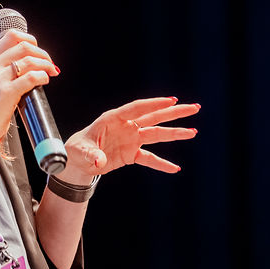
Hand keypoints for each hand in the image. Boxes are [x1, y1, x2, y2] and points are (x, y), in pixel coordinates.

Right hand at [0, 29, 59, 150]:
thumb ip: (3, 71)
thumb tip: (28, 65)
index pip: (11, 36)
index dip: (30, 40)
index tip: (38, 51)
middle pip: (24, 45)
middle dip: (42, 52)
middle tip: (49, 63)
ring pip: (30, 60)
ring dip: (46, 64)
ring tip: (51, 72)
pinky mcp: (6, 92)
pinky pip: (31, 77)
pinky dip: (42, 76)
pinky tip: (45, 80)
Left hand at [58, 97, 199, 184]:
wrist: (76, 162)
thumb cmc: (75, 151)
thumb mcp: (80, 152)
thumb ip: (91, 154)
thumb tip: (100, 162)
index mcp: (113, 119)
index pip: (137, 108)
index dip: (154, 104)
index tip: (172, 100)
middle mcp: (125, 126)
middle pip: (153, 117)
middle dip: (174, 112)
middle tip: (194, 108)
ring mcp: (130, 139)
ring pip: (156, 134)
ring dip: (174, 133)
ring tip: (193, 132)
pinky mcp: (131, 153)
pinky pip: (149, 157)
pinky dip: (161, 163)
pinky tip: (175, 168)